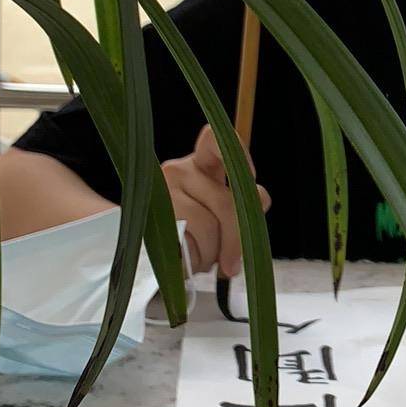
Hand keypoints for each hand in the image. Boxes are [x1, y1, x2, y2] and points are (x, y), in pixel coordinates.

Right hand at [161, 124, 270, 276]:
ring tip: (202, 259)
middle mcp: (178, 170)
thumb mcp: (219, 215)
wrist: (145, 253)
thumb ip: (242, 206)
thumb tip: (260, 200)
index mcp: (200, 163)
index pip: (215, 141)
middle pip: (227, 203)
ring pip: (209, 227)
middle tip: (232, 265)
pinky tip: (188, 262)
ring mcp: (161, 193)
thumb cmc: (190, 234)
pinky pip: (188, 245)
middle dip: (236, 240)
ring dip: (213, 254)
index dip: (240, 159)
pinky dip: (194, 261)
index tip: (253, 188)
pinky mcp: (150, 221)